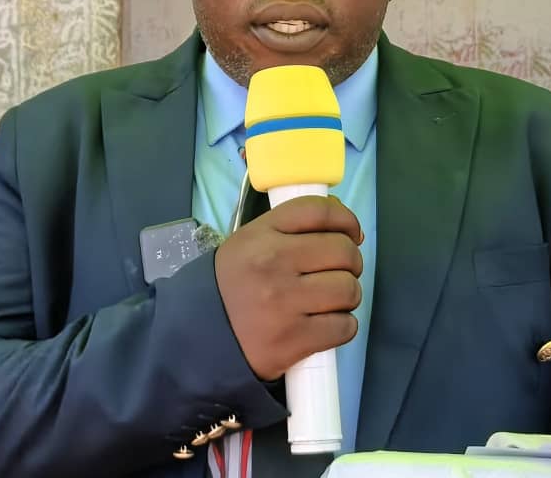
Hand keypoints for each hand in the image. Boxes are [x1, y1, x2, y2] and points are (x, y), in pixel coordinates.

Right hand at [214, 195, 362, 380]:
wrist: (198, 337)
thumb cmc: (232, 285)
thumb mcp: (250, 243)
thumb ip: (291, 229)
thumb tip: (347, 227)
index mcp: (263, 234)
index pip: (319, 211)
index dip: (346, 220)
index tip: (352, 233)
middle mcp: (274, 262)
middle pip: (342, 250)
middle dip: (351, 262)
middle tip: (341, 272)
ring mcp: (284, 302)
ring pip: (348, 289)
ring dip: (348, 295)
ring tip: (332, 300)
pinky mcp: (293, 339)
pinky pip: (344, 326)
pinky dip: (344, 325)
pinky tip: (328, 324)